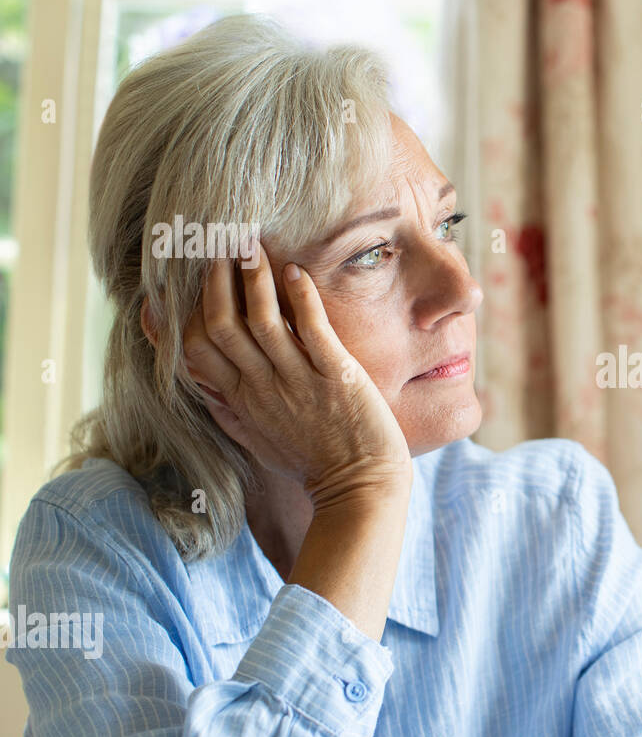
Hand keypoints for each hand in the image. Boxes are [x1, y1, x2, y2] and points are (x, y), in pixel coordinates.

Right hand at [182, 240, 411, 509]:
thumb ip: (229, 408)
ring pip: (262, 321)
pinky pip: (312, 331)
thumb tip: (204, 384)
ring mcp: (298, 382)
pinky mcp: (337, 378)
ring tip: (250, 246)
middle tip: (218, 245)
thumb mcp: (257, 439)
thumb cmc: (312, 464)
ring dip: (253, 280)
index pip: (196, 349)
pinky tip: (295, 272)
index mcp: (242, 401)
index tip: (187, 279)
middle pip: (221, 326)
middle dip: (215, 281)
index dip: (186, 310)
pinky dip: (301, 298)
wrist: (359, 491)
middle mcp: (263, 388)